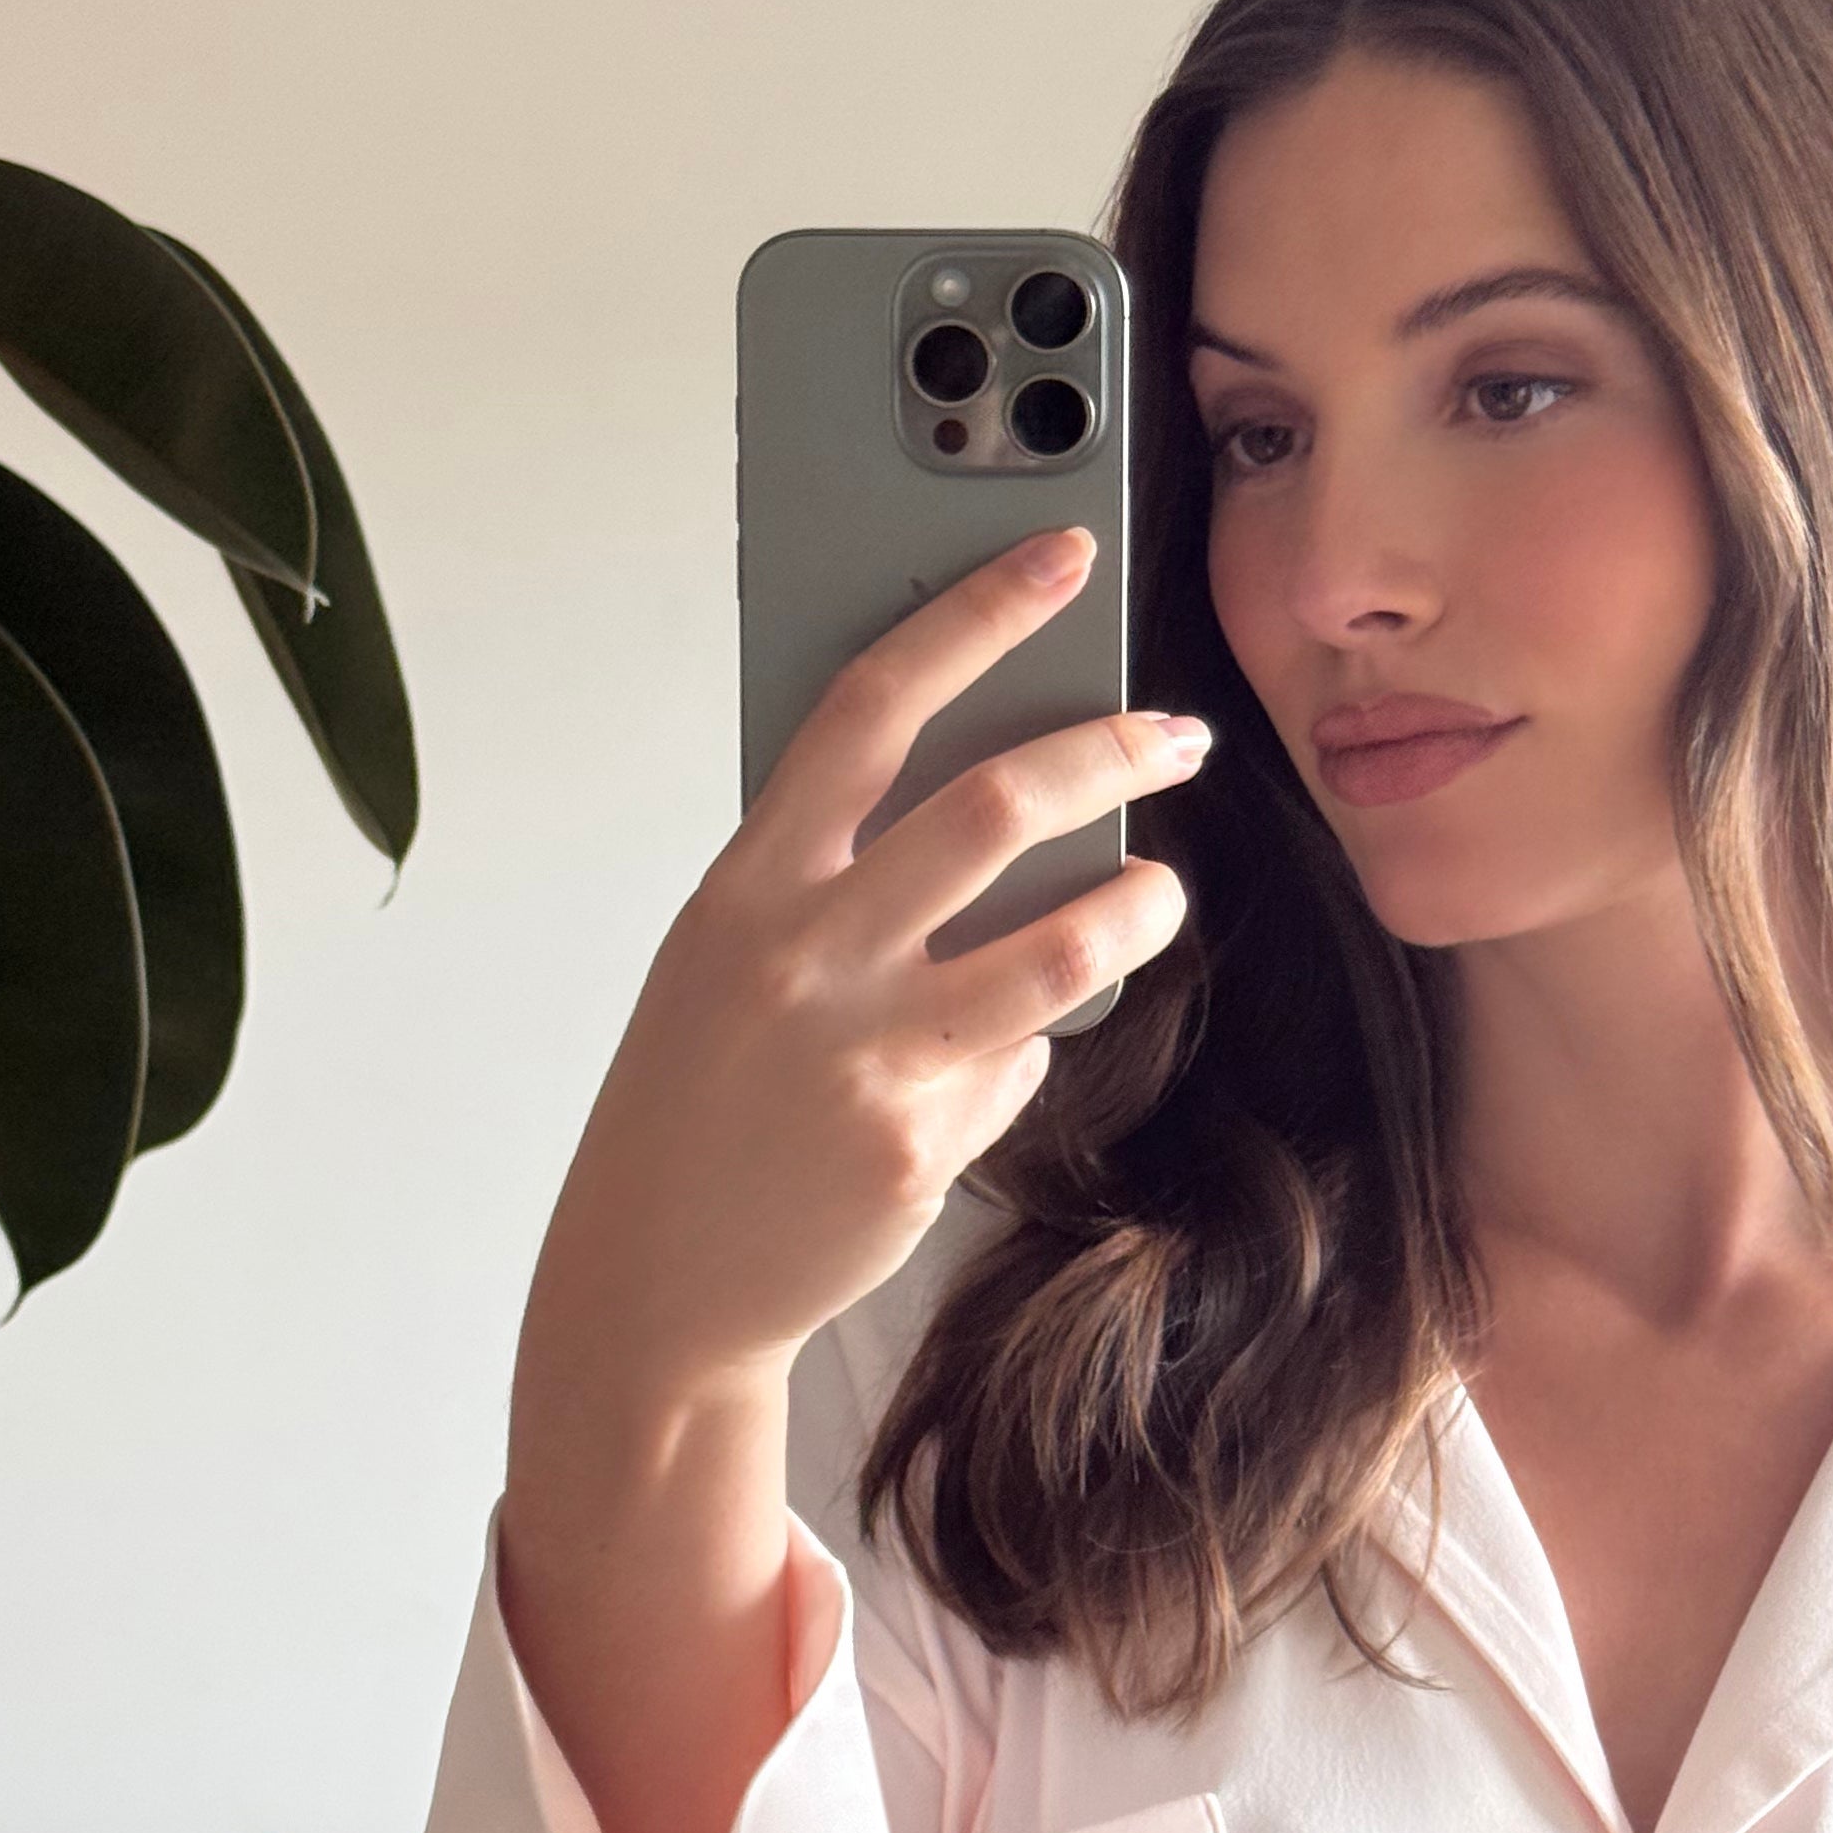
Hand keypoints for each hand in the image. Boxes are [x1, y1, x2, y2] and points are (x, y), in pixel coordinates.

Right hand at [494, 524, 1203, 1832]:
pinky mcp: (915, 1142)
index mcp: (747, 879)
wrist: (652, 1278)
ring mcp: (865, 1050)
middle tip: (1180, 731)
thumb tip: (990, 816)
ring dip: (1137, 909)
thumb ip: (831, 881)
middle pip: (998, 806)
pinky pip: (1021, 1070)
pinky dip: (1022, 1060)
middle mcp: (804, 950)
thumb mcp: (730, 959)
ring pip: (1058, 949)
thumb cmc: (697, 1096)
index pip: (872, 703)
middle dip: (1113, 748)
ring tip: (1161, 893)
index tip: (1062, 554)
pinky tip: (981, 1081)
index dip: (976, 616)